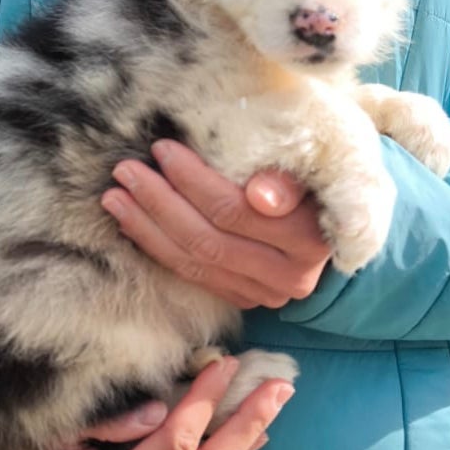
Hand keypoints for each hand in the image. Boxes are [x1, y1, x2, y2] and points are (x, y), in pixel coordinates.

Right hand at [0, 358, 293, 449]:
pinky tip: (255, 433)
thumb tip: (160, 409)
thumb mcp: (57, 434)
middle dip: (247, 423)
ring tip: (277, 401)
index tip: (223, 364)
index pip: (174, 445)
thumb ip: (106, 421)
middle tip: (280, 385)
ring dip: (248, 437)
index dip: (202, 402)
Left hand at [101, 140, 330, 308]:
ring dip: (147, 227)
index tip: (161, 149)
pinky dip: (156, 247)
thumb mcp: (313, 166)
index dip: (193, 180)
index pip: (235, 210)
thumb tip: (260, 194)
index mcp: (309, 239)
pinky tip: (131, 222)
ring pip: (194, 262)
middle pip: (208, 239)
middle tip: (126, 171)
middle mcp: (289, 277)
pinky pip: (191, 275)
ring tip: (115, 196)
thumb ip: (288, 179)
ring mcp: (265, 294)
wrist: (335, 219)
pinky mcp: (244, 300)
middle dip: (159, 203)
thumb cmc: (316, 177)